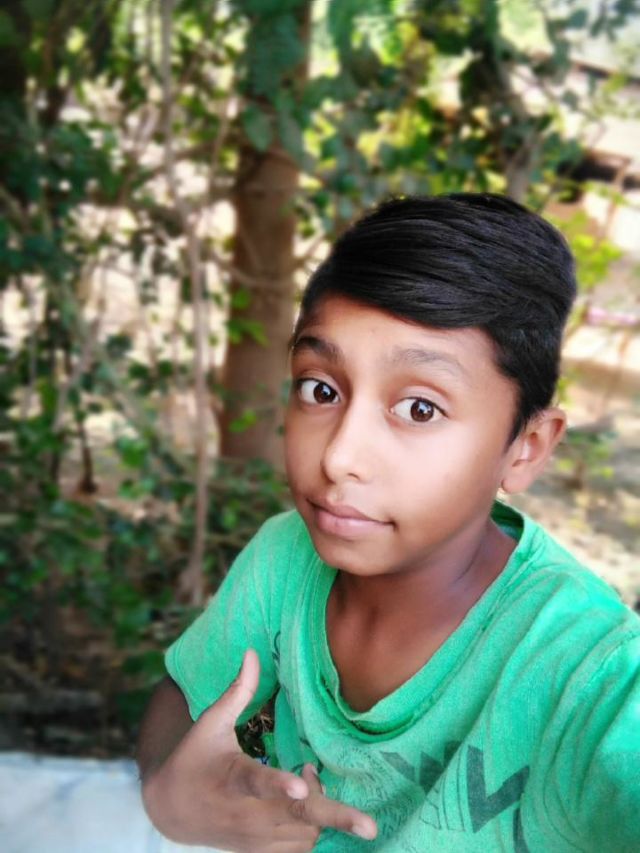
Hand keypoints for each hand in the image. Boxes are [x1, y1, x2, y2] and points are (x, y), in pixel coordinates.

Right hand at [142, 649, 377, 851]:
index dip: (278, 786)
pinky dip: (313, 826)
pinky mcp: (260, 851)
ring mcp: (255, 838)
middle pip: (297, 818)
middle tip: (370, 827)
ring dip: (321, 808)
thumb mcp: (210, 724)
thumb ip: (237, 692)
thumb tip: (253, 653)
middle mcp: (246, 814)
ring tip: (308, 780)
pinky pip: (301, 847)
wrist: (169, 811)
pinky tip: (305, 798)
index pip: (256, 782)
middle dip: (335, 819)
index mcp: (231, 778)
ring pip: (306, 832)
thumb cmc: (193, 759)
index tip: (301, 787)